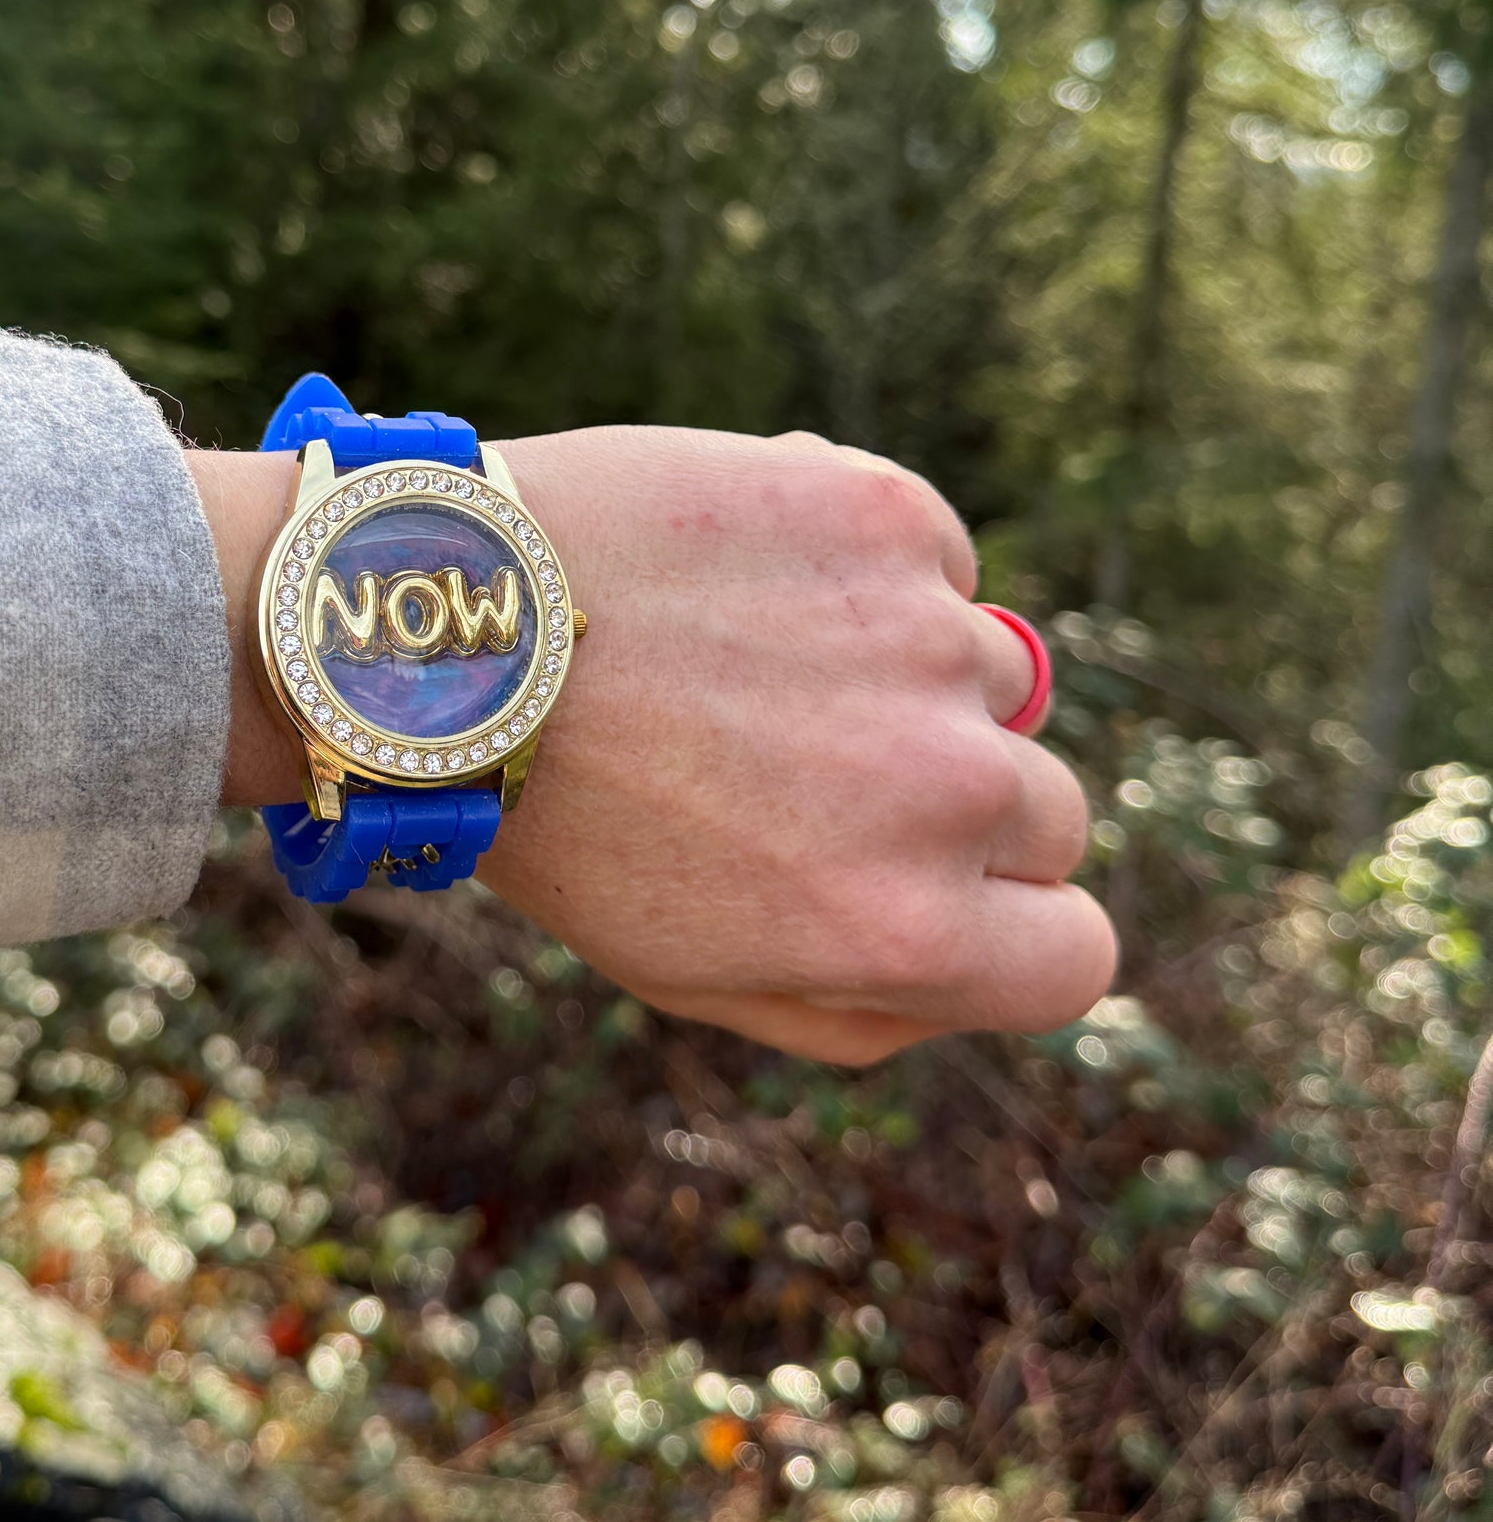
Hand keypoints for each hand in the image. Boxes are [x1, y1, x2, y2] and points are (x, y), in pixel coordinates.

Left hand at [186, 429, 1110, 1066]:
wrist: (443, 635)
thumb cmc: (561, 819)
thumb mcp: (694, 974)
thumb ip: (862, 1006)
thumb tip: (978, 968)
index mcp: (907, 931)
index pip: (1078, 955)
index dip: (1019, 929)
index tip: (955, 896)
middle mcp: (947, 789)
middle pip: (1050, 815)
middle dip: (964, 809)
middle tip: (821, 774)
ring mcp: (930, 639)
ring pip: (994, 676)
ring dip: (912, 680)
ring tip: (754, 667)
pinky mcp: (887, 515)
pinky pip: (936, 557)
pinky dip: (870, 569)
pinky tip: (749, 582)